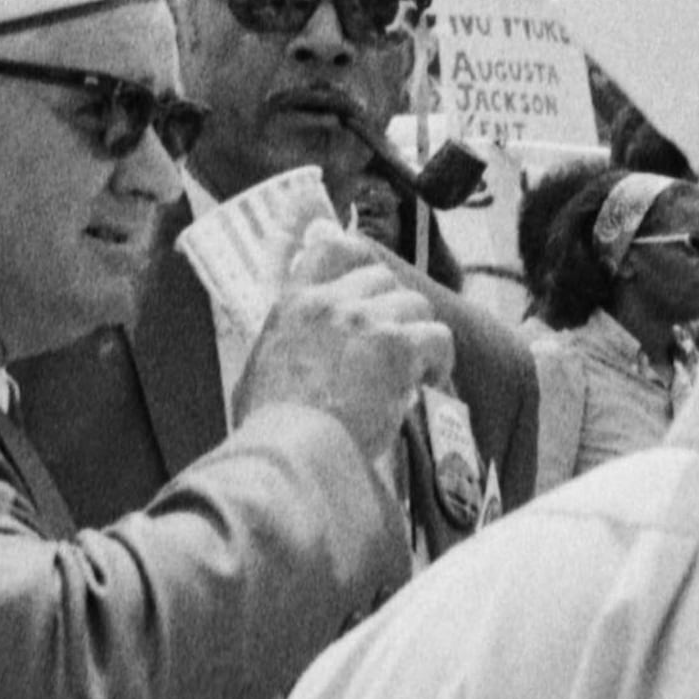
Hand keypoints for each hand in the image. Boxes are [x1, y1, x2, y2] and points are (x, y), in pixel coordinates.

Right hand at [233, 226, 457, 458]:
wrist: (292, 449)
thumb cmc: (270, 426)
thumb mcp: (259, 369)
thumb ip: (283, 343)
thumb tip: (297, 349)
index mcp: (295, 304)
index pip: (329, 249)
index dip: (356, 257)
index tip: (368, 280)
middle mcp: (332, 302)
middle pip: (382, 277)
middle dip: (394, 307)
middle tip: (395, 343)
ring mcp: (367, 320)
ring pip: (415, 303)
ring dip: (418, 334)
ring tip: (414, 367)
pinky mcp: (398, 345)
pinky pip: (438, 336)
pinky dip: (439, 360)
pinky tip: (429, 381)